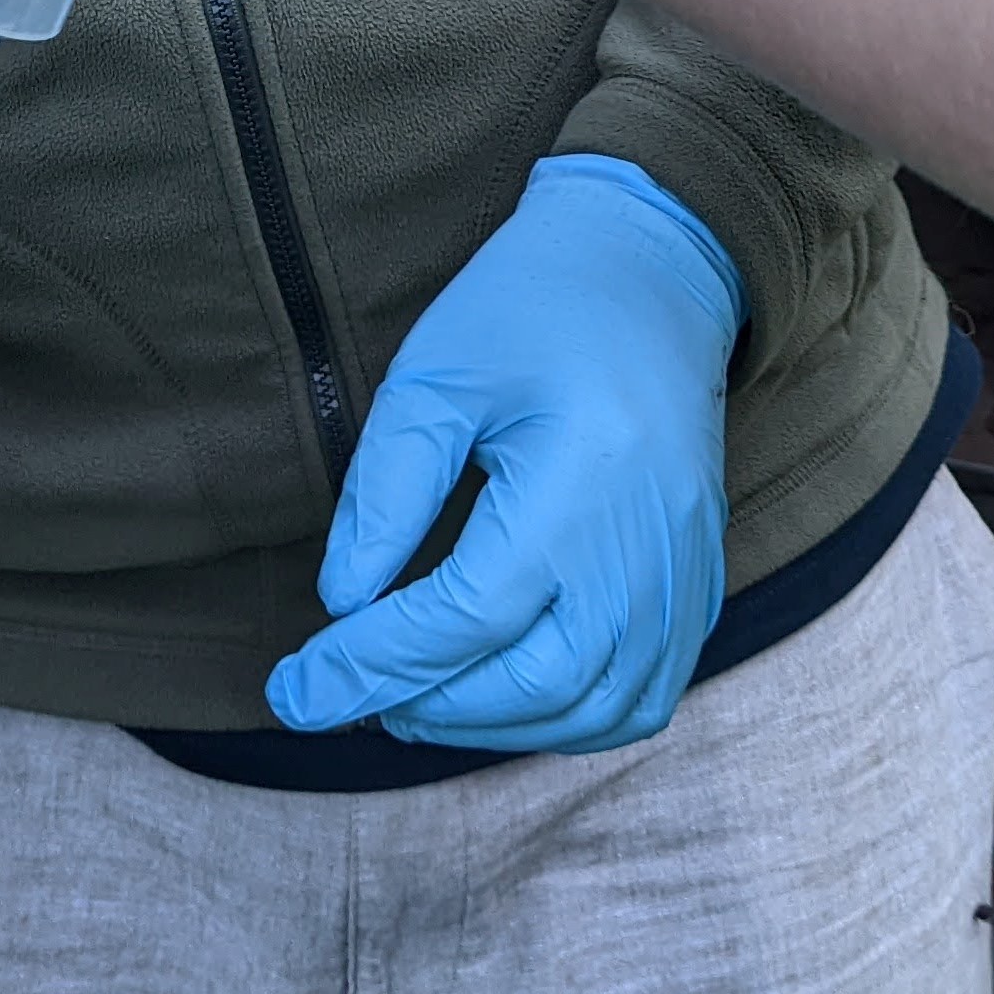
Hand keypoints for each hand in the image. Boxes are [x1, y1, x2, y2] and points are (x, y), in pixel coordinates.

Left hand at [264, 154, 742, 753]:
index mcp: (583, 482)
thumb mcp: (438, 371)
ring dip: (496, 724)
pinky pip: (643, 696)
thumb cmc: (538, 305)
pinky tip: (505, 692)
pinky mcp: (698, 581)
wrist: (654, 269)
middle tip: (350, 686)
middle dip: (429, 704)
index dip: (372, 664)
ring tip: (418, 695)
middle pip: (536, 683)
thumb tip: (344, 602)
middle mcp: (648, 546)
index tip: (296, 686)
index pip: (466, 617)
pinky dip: (568, 718)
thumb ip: (387, 490)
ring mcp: (684, 571)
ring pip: (595, 710)